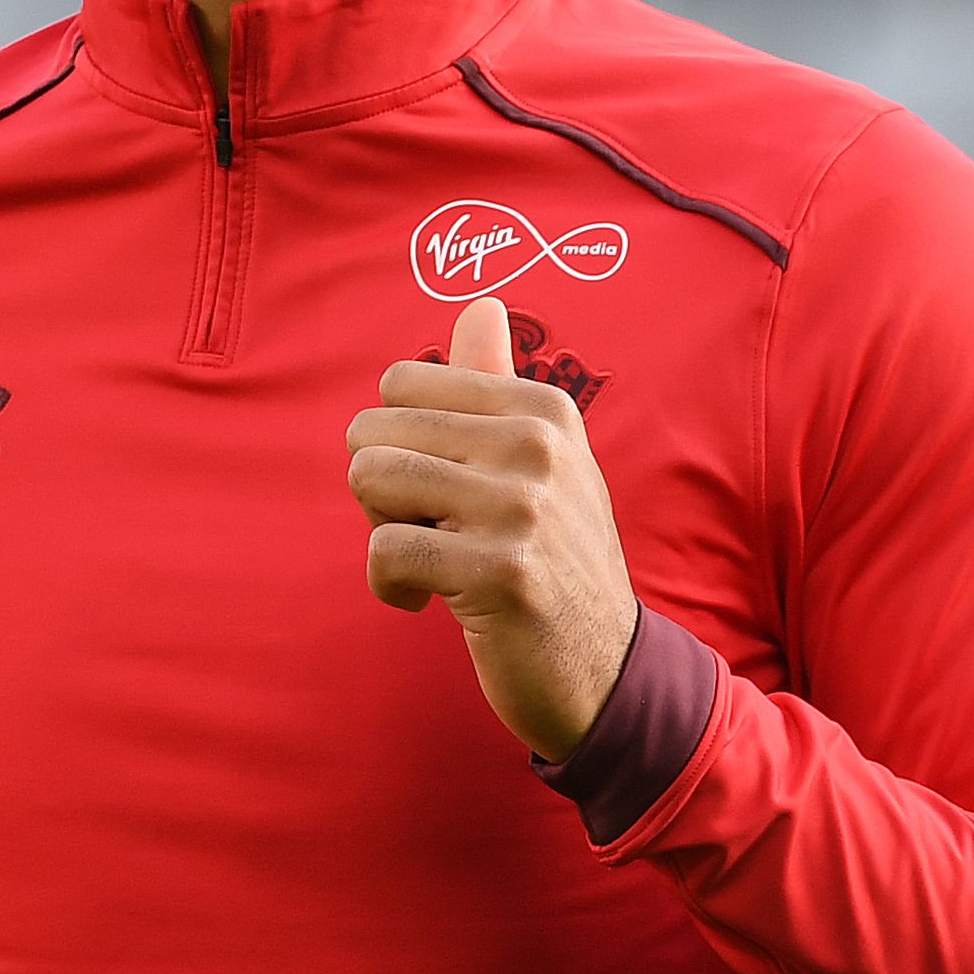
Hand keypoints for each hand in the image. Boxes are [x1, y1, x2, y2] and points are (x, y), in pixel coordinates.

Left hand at [346, 294, 640, 760]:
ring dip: (383, 532)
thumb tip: (480, 305)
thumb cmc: (553, 560)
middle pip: (374, 431)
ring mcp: (521, 508)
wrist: (603, 668)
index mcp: (543, 409)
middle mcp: (536, 446)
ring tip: (428, 561)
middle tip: (434, 531)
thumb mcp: (543, 463)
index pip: (401, 384)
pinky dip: (389, 585)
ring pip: (370, 478)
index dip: (401, 441)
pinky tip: (429, 602)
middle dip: (383, 489)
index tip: (443, 487)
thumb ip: (498, 385)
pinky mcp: (499, 572)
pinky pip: (383, 550)